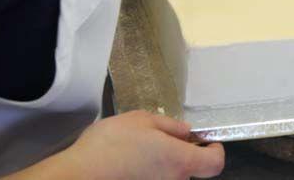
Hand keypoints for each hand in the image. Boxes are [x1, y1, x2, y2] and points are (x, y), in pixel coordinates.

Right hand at [61, 111, 223, 179]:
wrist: (78, 175)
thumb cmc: (112, 143)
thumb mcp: (143, 120)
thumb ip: (170, 126)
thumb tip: (186, 132)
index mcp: (180, 160)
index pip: (215, 164)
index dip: (215, 151)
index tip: (205, 141)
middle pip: (190, 170)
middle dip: (181, 155)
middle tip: (161, 141)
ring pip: (170, 176)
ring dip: (163, 165)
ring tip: (139, 152)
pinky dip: (148, 173)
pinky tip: (130, 165)